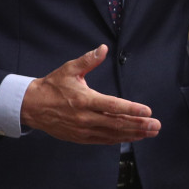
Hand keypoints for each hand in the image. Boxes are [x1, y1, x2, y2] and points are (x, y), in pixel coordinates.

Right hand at [21, 45, 160, 143]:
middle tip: (156, 125)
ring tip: (150, 132)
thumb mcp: (69, 69)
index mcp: (84, 100)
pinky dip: (119, 139)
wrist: (32, 107)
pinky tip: (132, 137)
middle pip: (116, 123)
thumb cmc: (52, 86)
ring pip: (112, 134)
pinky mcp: (80, 138)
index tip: (147, 111)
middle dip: (138, 125)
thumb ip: (88, 60)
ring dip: (133, 134)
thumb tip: (103, 48)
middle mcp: (85, 118)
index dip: (131, 109)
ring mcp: (82, 130)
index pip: (112, 106)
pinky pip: (103, 140)